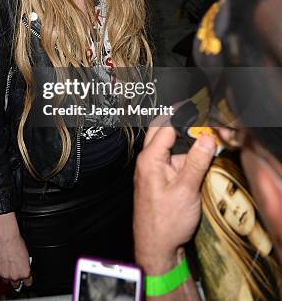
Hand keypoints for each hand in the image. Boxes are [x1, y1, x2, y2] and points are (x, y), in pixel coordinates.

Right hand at [0, 213, 31, 289]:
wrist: (7, 239)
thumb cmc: (17, 243)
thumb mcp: (27, 256)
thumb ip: (25, 266)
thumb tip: (23, 269)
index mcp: (25, 272)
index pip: (28, 283)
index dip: (26, 280)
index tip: (25, 278)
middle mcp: (16, 276)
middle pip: (16, 285)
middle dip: (16, 279)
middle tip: (15, 272)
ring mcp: (5, 275)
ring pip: (6, 281)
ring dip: (7, 276)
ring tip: (7, 267)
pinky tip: (2, 266)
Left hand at [133, 126, 215, 273]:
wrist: (156, 249)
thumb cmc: (165, 223)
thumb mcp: (186, 190)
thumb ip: (197, 162)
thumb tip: (207, 137)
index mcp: (150, 159)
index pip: (165, 126)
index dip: (182, 116)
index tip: (198, 108)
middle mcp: (149, 161)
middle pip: (163, 131)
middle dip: (180, 122)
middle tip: (200, 117)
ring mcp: (154, 170)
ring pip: (170, 145)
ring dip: (186, 141)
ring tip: (207, 138)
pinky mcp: (161, 179)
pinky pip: (172, 159)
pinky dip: (186, 156)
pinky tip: (200, 158)